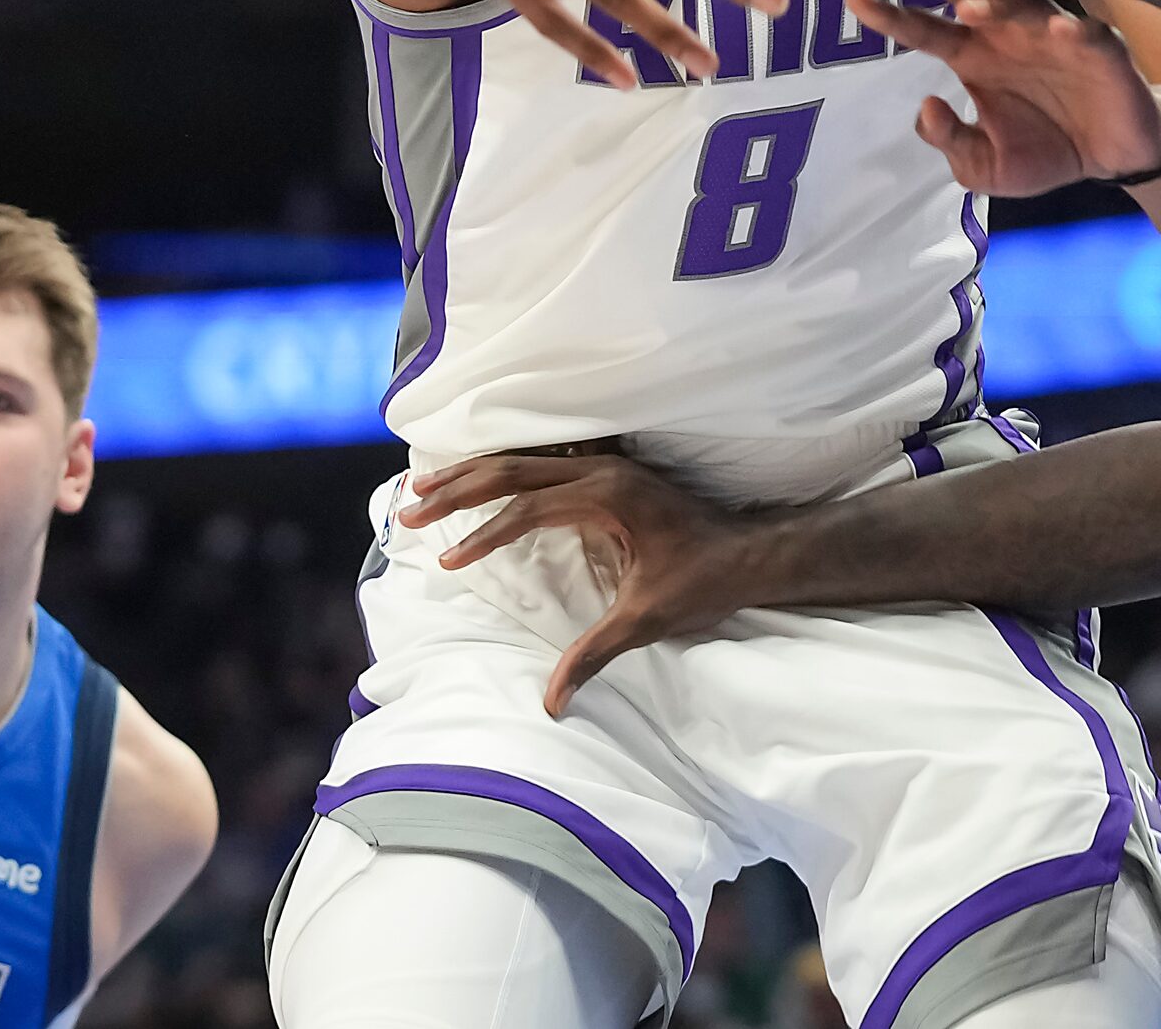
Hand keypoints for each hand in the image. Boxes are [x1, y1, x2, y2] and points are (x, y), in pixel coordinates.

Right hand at [402, 455, 755, 715]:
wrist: (750, 553)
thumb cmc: (703, 583)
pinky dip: (505, 469)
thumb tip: (552, 703)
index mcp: (606, 496)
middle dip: (458, 486)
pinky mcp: (610, 472)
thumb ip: (592, 656)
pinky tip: (480, 476)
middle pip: (513, 468)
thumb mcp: (644, 621)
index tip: (447, 559)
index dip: (482, 535)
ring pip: (525, 457)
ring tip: (426, 484)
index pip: (526, 509)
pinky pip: (544, 460)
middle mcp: (602, 470)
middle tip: (410, 506)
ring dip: (475, 471)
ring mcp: (607, 465)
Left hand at [847, 0, 1160, 193]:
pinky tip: (1059, 32)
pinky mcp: (1100, 52)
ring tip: (971, 12)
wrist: (1113, 158)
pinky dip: (1072, 31)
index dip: (890, 15)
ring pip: (1022, 9)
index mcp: (975, 56)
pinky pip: (1086, 35)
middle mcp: (1007, 36)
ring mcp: (1052, 38)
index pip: (924, 28)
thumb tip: (927, 106)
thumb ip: (951, 142)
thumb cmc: (1046, 150)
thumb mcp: (986, 165)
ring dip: (998, 7)